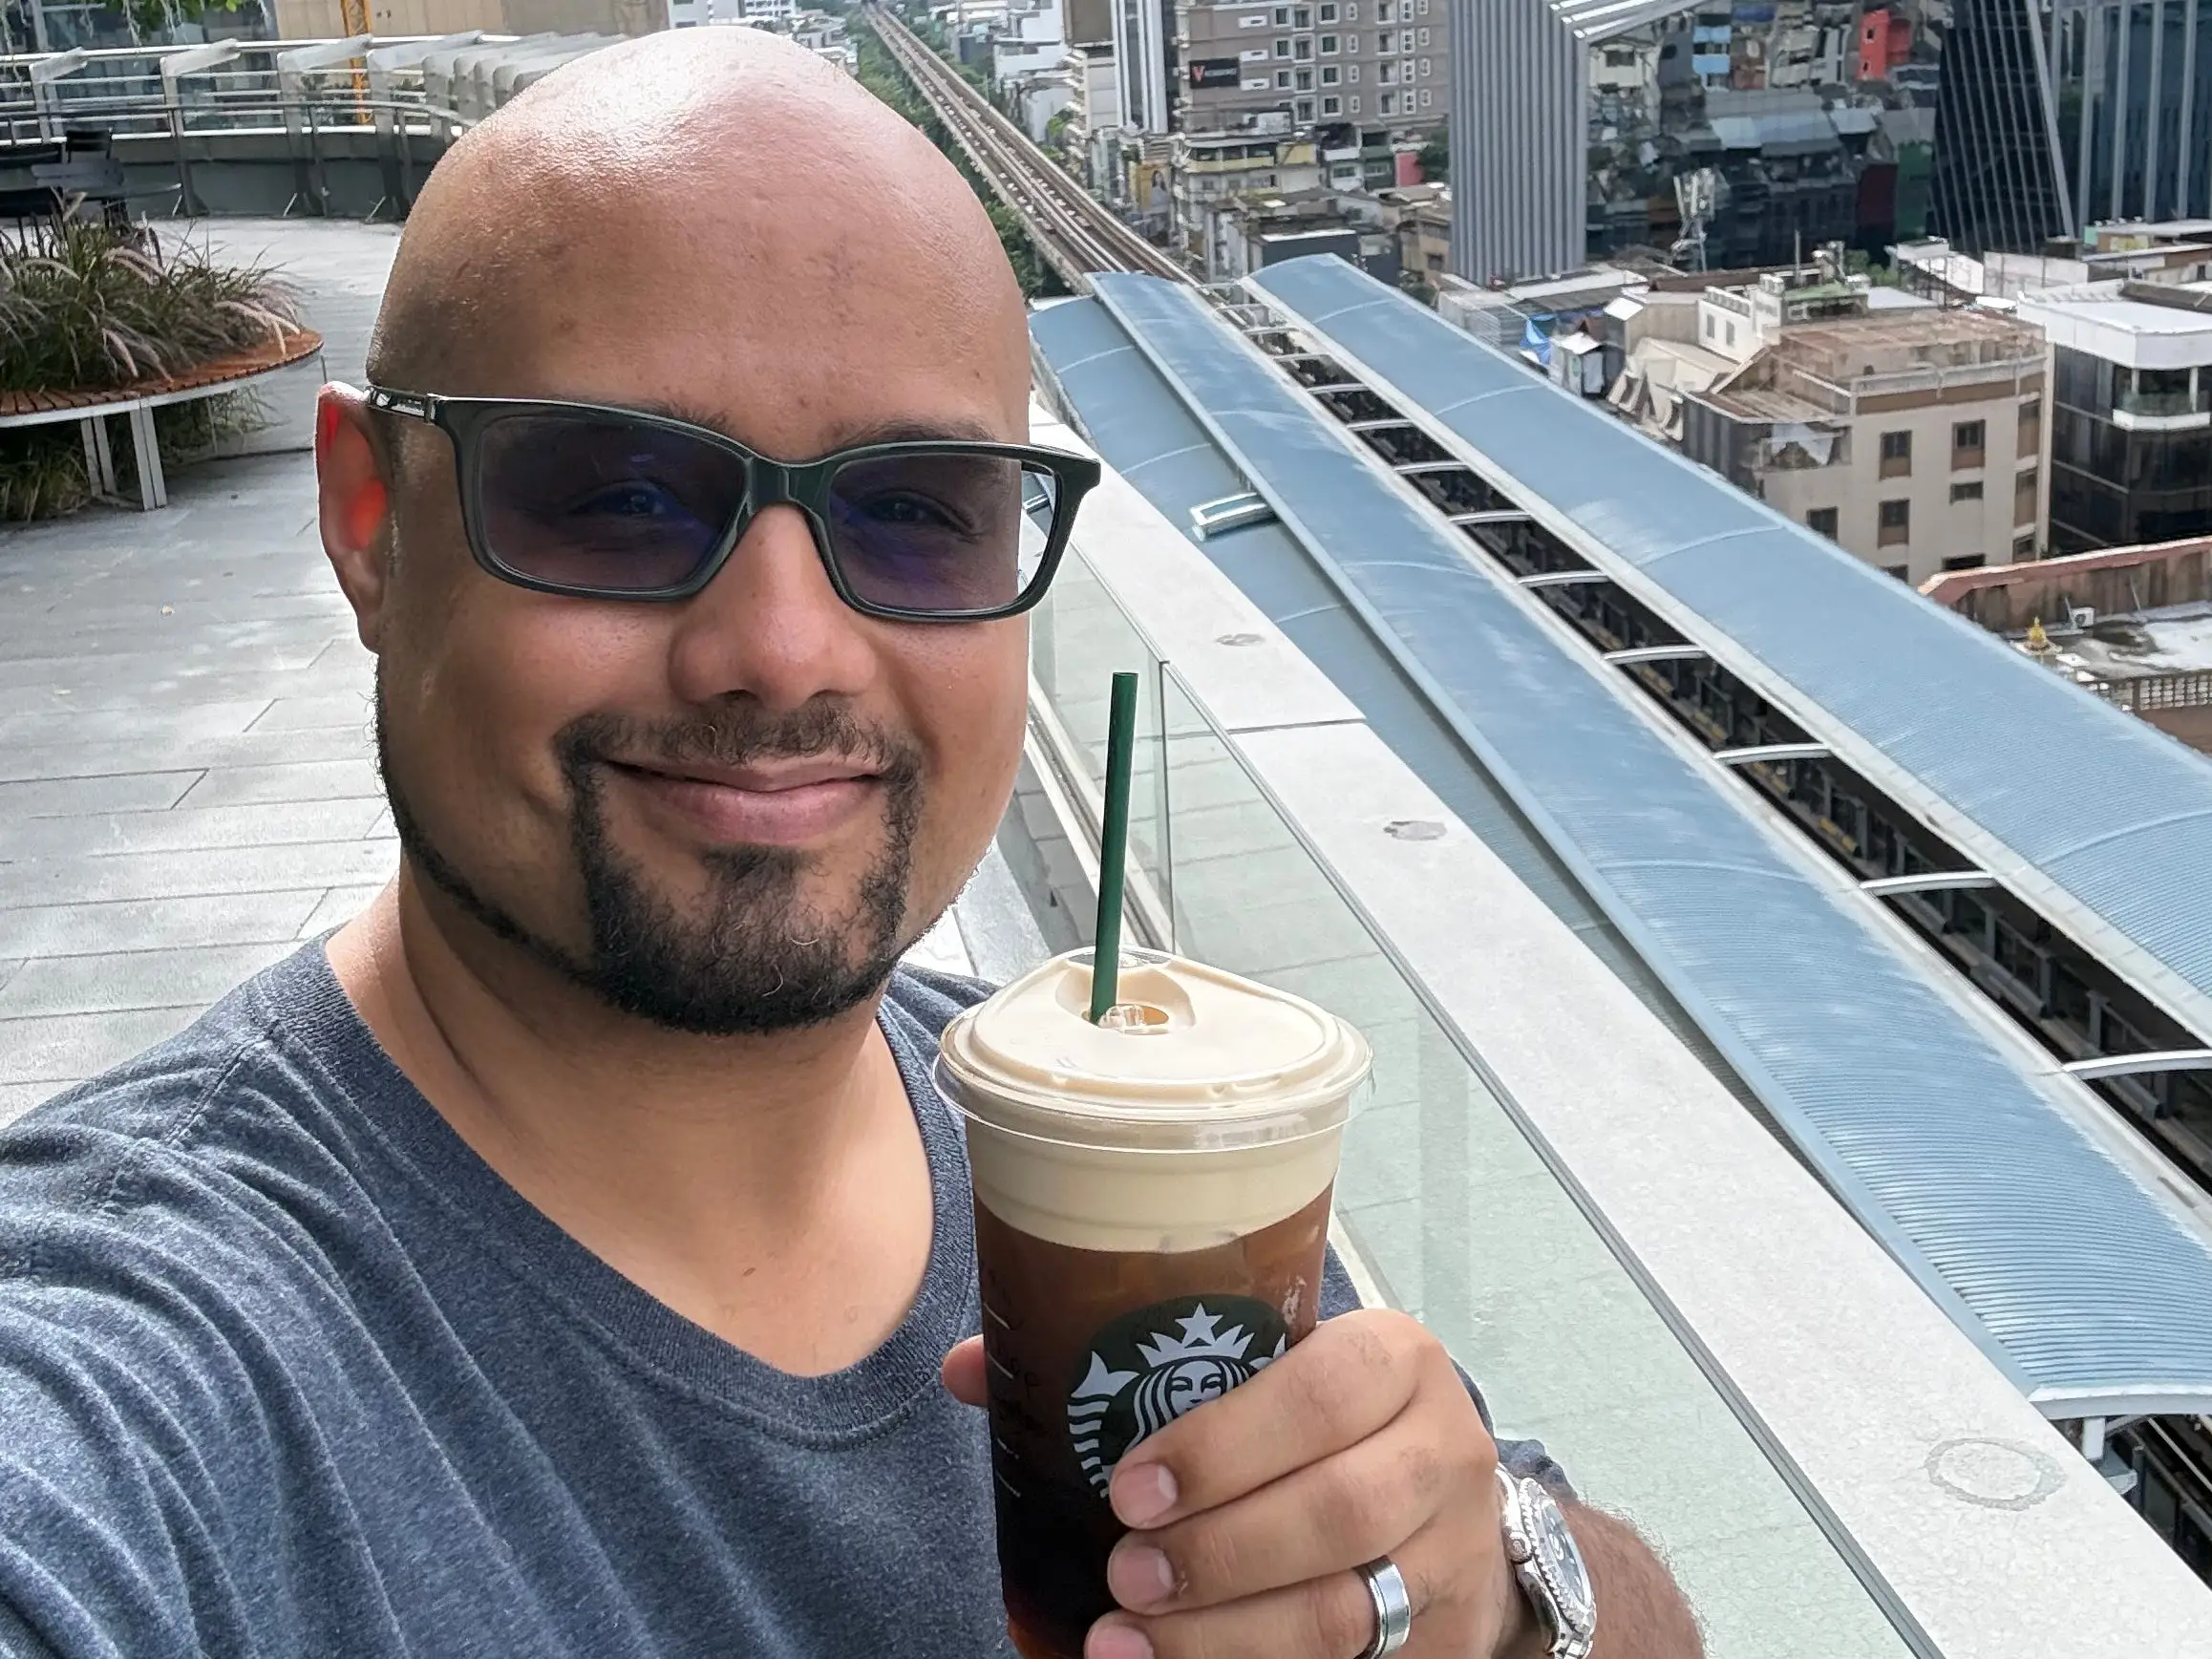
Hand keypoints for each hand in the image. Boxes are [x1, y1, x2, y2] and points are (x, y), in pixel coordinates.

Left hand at [943, 1308, 1535, 1658]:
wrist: (1438, 1502)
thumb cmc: (1314, 1425)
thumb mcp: (1257, 1372)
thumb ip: (1131, 1366)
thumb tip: (969, 1369)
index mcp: (1394, 1358)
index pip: (1325, 1389)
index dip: (1225, 1443)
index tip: (1128, 1489)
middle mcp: (1443, 1448)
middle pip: (1340, 1508)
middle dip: (1218, 1551)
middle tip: (1121, 1574)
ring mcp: (1452, 1551)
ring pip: (1345, 1606)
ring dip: (1225, 1633)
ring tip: (1124, 1641)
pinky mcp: (1444, 1635)